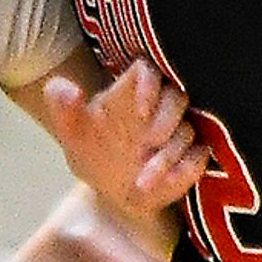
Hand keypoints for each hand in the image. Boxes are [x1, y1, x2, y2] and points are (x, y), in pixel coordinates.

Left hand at [41, 59, 204, 220]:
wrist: (108, 190)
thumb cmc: (92, 152)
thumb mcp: (72, 133)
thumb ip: (63, 108)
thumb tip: (65, 89)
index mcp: (131, 92)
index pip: (149, 71)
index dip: (150, 85)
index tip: (140, 109)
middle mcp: (159, 108)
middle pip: (177, 97)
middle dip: (167, 117)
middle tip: (151, 140)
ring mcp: (177, 133)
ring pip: (188, 132)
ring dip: (168, 156)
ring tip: (143, 181)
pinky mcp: (190, 157)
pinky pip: (199, 157)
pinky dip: (185, 170)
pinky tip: (166, 184)